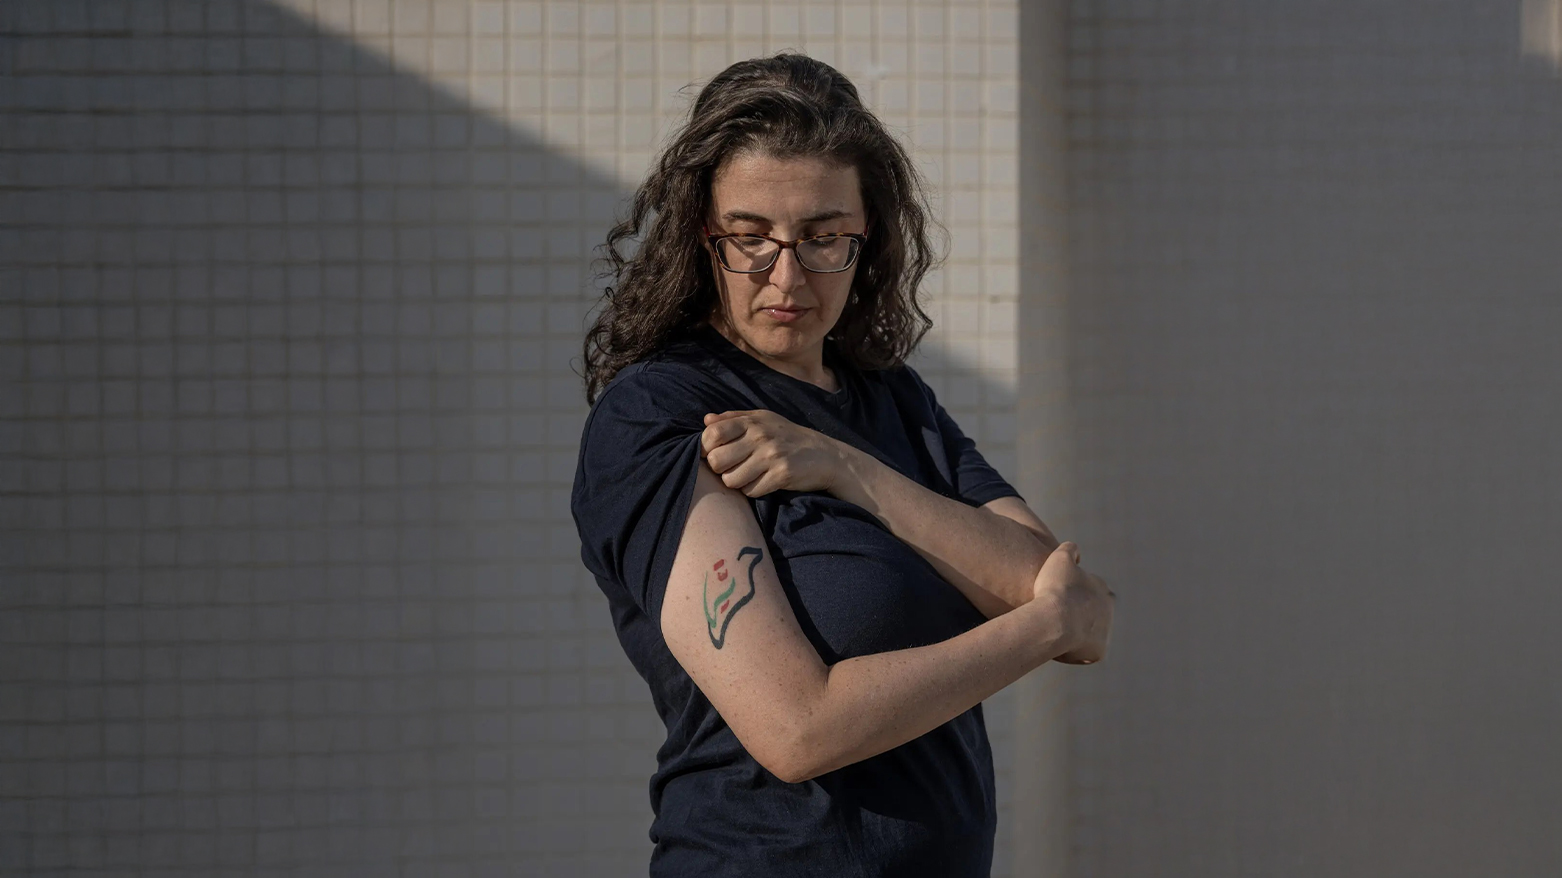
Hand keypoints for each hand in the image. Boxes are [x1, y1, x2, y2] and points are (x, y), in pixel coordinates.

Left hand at [700, 409, 846, 497]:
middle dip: (721, 470)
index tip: (715, 454)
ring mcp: (771, 455)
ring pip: (731, 480)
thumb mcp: (763, 420)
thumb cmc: (787, 437)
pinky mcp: (782, 474)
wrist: (825, 455)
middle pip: (717, 461)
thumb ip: (733, 418)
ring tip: (750, 476)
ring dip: (737, 483)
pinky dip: (754, 490)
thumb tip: (706, 420)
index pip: (712, 434)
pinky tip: (764, 482)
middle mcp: (760, 436)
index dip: (707, 449)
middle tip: (733, 468)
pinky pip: (751, 491)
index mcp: (752, 421)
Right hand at [1031, 542, 1114, 664]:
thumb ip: (1069, 549)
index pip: (1090, 590)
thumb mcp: (1059, 558)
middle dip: (1079, 614)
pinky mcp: (1098, 653)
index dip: (1072, 593)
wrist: (1054, 620)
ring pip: (1090, 633)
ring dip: (1077, 633)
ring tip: (1055, 632)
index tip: (1056, 596)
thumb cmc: (1055, 589)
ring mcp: (1105, 633)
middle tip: (1056, 615)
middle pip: (1093, 613)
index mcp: (1102, 588)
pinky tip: (1058, 646)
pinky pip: (1084, 653)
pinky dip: (1074, 651)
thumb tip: (1076, 550)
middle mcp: (1109, 610)